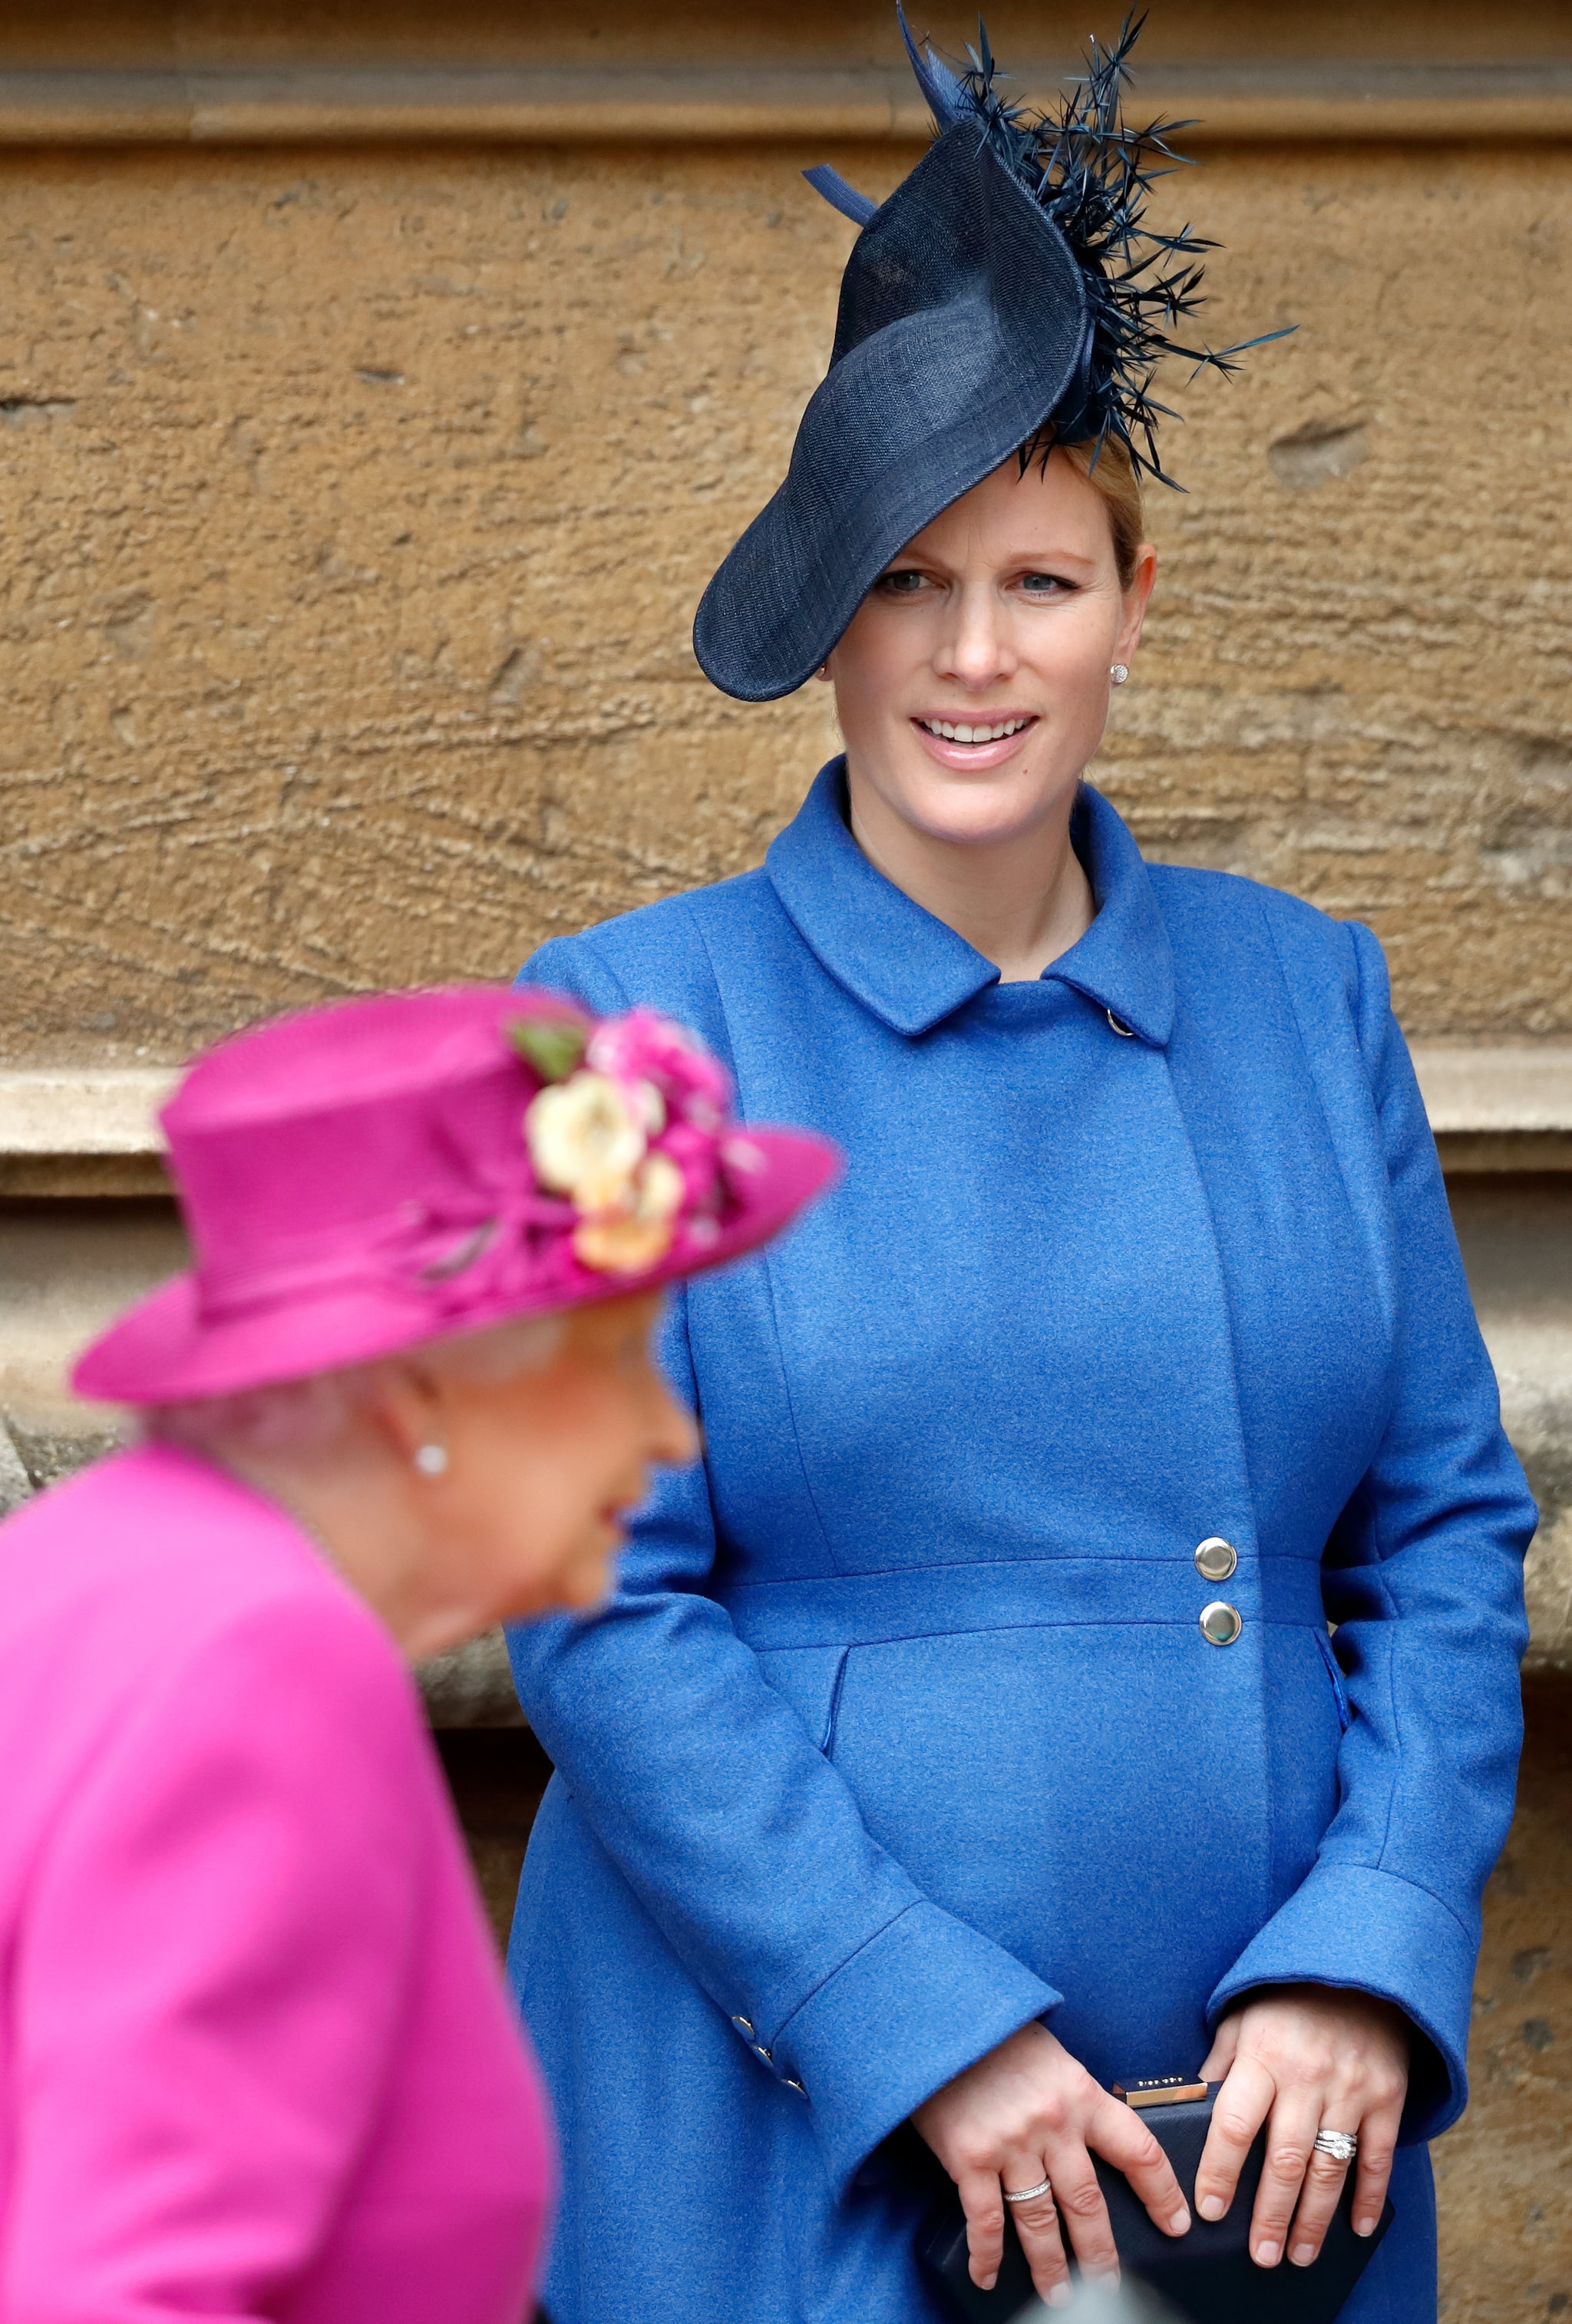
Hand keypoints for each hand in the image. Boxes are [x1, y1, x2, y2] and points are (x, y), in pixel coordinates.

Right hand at [912, 2022, 1190, 2306]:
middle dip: (1100, 2253)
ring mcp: (1010, 2143)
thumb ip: (1074, 2098)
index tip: (1177, 2224)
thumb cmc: (997, 2033)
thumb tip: (1094, 2140)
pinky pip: (985, 2219)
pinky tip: (988, 2276)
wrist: (941, 2014)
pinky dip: (987, 2255)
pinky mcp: (969, 2157)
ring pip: (1040, 2221)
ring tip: (1059, 2295)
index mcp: (1081, 2094)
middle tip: (1108, 2285)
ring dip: (1051, 2266)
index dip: (1162, 2192)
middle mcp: (1052, 2124)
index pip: (1137, 2150)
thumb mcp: (1051, 2056)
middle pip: (1087, 2202)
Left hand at [1196, 1986, 1409, 2269]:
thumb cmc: (1288, 1999)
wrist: (1359, 1970)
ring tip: (1299, 2255)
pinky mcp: (1387, 2099)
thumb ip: (1219, 2065)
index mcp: (1263, 2056)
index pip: (1234, 2124)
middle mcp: (1307, 2078)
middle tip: (1259, 2256)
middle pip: (1285, 2160)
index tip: (1208, 2211)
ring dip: (1314, 2220)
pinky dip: (1368, 2197)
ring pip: (1329, 2169)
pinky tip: (1356, 2229)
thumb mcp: (1242, 2018)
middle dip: (1270, 2215)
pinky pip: (1377, 2158)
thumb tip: (1189, 2107)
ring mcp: (1351, 2090)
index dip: (1219, 2171)